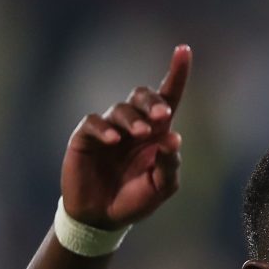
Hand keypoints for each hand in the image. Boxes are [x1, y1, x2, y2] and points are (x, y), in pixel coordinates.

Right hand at [61, 45, 191, 228]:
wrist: (102, 219)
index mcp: (156, 133)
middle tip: (163, 115)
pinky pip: (94, 123)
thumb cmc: (134, 200)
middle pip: (143, 96)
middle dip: (153, 101)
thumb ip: (170, 163)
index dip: (176, 74)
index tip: (184, 50)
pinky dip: (105, 129)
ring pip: (121, 109)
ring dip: (133, 119)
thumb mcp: (161, 187)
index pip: (168, 98)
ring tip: (141, 135)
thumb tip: (173, 138)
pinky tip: (114, 141)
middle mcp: (133, 126)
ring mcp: (108, 130)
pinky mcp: (85, 138)